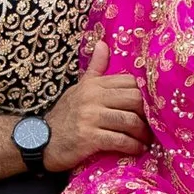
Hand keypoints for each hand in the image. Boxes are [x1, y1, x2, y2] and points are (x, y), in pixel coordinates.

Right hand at [45, 41, 146, 171]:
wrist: (40, 140)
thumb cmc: (64, 115)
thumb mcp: (79, 88)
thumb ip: (95, 68)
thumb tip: (103, 44)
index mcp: (93, 84)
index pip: (130, 82)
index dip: (144, 95)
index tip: (150, 107)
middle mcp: (93, 97)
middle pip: (134, 99)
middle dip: (147, 114)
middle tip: (152, 124)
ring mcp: (90, 117)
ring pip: (130, 120)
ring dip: (143, 132)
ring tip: (146, 139)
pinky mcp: (89, 137)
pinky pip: (120, 140)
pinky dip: (133, 146)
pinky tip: (137, 149)